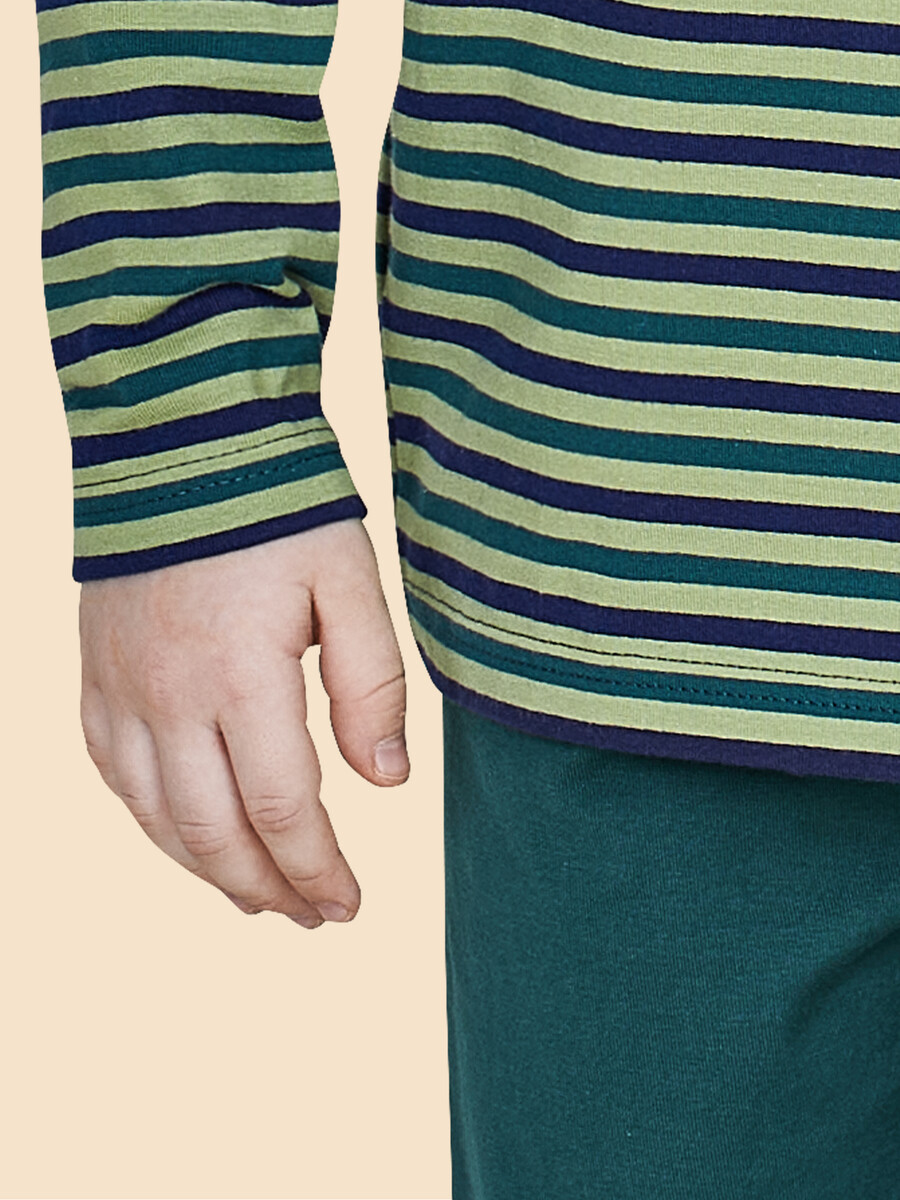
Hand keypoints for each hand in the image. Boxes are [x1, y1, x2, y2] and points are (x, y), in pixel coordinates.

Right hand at [77, 517, 408, 929]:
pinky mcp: (94, 673)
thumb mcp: (352, 584)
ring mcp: (121, 688)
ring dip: (209, 871)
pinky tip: (185, 834)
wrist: (182, 440)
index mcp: (242, 676)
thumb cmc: (280, 508)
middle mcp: (169, 696)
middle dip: (270, 889)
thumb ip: (374, 686)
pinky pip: (112, 772)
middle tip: (314, 916)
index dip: (318, 870)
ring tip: (256, 898)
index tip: (350, 904)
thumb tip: (386, 784)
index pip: (284, 811)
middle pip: (216, 833)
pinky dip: (151, 820)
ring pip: (155, 818)